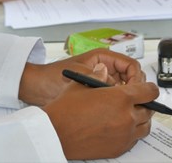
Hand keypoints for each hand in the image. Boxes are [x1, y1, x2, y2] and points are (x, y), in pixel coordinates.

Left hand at [18, 48, 146, 105]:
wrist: (36, 88)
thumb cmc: (52, 77)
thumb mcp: (80, 76)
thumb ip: (100, 80)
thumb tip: (120, 88)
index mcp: (103, 58)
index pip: (131, 66)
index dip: (135, 79)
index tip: (132, 92)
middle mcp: (105, 68)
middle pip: (131, 78)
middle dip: (133, 90)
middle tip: (130, 103)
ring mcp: (102, 81)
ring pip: (124, 90)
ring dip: (124, 98)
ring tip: (120, 108)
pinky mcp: (97, 94)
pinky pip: (114, 99)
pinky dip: (116, 105)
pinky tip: (112, 112)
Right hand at [42, 62, 157, 159]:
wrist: (56, 133)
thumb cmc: (66, 110)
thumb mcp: (82, 84)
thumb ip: (98, 76)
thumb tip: (104, 70)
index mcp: (121, 98)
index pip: (149, 91)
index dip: (149, 88)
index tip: (147, 88)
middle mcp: (127, 117)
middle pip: (149, 109)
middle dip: (145, 103)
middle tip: (136, 100)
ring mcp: (124, 135)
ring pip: (145, 126)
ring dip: (141, 118)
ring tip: (131, 114)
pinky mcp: (119, 148)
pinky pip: (134, 139)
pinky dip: (132, 132)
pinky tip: (121, 127)